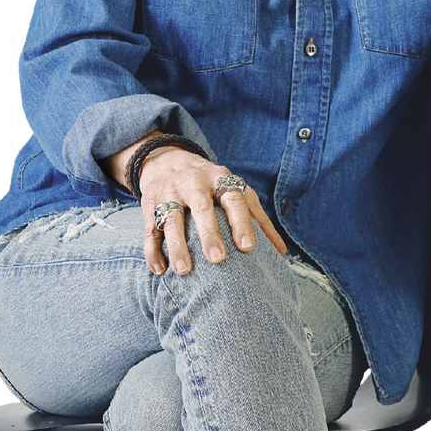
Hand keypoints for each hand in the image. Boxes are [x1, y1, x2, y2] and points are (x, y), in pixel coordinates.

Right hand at [138, 146, 286, 275]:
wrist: (166, 159)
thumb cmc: (210, 183)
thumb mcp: (235, 190)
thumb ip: (257, 218)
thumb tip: (281, 252)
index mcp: (220, 179)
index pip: (234, 199)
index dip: (242, 222)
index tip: (248, 247)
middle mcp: (194, 183)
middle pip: (201, 207)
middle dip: (209, 233)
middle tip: (217, 258)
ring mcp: (170, 192)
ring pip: (172, 219)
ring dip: (177, 246)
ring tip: (184, 270)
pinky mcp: (150, 204)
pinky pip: (150, 228)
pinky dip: (153, 251)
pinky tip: (159, 270)